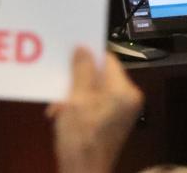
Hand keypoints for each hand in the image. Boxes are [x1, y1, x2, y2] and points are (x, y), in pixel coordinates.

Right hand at [47, 47, 143, 172]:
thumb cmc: (80, 138)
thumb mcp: (76, 100)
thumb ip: (81, 71)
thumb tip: (83, 48)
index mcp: (125, 91)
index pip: (107, 60)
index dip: (87, 56)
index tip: (68, 56)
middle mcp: (128, 99)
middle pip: (100, 76)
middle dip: (76, 81)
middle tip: (58, 86)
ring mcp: (122, 112)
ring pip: (95, 91)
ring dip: (74, 96)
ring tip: (57, 107)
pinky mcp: (113, 122)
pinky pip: (96, 104)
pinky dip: (79, 107)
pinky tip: (62, 115)